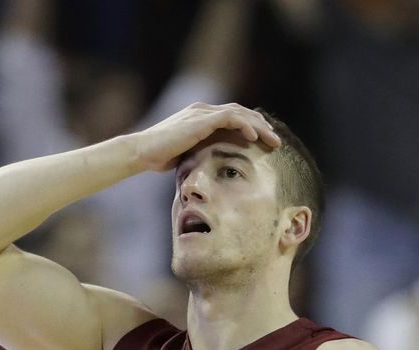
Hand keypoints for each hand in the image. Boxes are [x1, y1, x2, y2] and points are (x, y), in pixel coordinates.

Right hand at [131, 102, 280, 172]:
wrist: (142, 152)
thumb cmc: (160, 158)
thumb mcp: (188, 155)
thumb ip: (203, 154)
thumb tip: (215, 170)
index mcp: (201, 116)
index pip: (233, 116)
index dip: (251, 127)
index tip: (265, 142)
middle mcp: (203, 110)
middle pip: (241, 112)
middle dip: (261, 126)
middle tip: (276, 141)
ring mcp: (202, 112)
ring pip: (239, 113)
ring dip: (259, 127)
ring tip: (273, 141)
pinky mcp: (201, 120)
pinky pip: (229, 118)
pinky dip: (244, 126)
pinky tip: (254, 139)